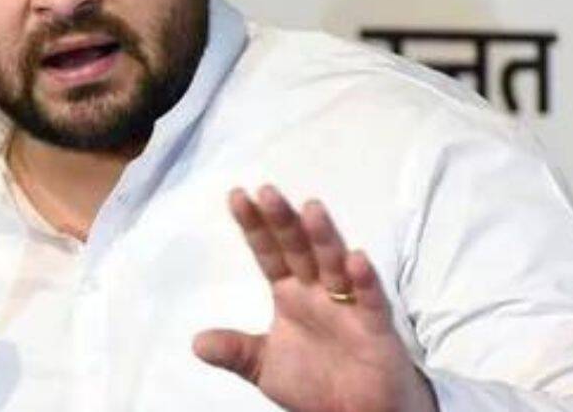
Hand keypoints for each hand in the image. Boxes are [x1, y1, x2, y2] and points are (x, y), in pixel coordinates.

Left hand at [193, 185, 436, 411]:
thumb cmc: (316, 382)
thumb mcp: (265, 367)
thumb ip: (236, 351)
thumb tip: (196, 342)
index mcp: (290, 294)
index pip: (269, 253)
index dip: (254, 226)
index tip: (237, 195)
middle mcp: (317, 292)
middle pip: (298, 249)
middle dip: (283, 221)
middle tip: (267, 190)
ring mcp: (348, 306)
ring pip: (333, 265)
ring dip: (323, 238)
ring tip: (311, 208)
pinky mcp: (376, 327)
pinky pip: (370, 300)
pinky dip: (364, 280)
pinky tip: (356, 259)